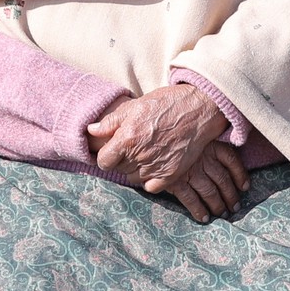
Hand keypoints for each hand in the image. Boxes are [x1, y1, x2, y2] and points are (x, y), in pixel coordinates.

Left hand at [87, 84, 246, 221]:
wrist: (199, 109)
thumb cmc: (167, 103)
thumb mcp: (135, 106)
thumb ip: (111, 121)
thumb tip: (90, 130)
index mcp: (126, 139)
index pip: (104, 161)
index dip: (106, 156)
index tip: (113, 151)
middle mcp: (139, 156)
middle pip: (119, 170)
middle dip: (122, 160)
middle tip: (133, 147)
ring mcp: (155, 167)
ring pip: (134, 179)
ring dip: (136, 169)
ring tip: (146, 154)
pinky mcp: (171, 175)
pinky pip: (151, 187)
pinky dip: (150, 179)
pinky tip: (155, 165)